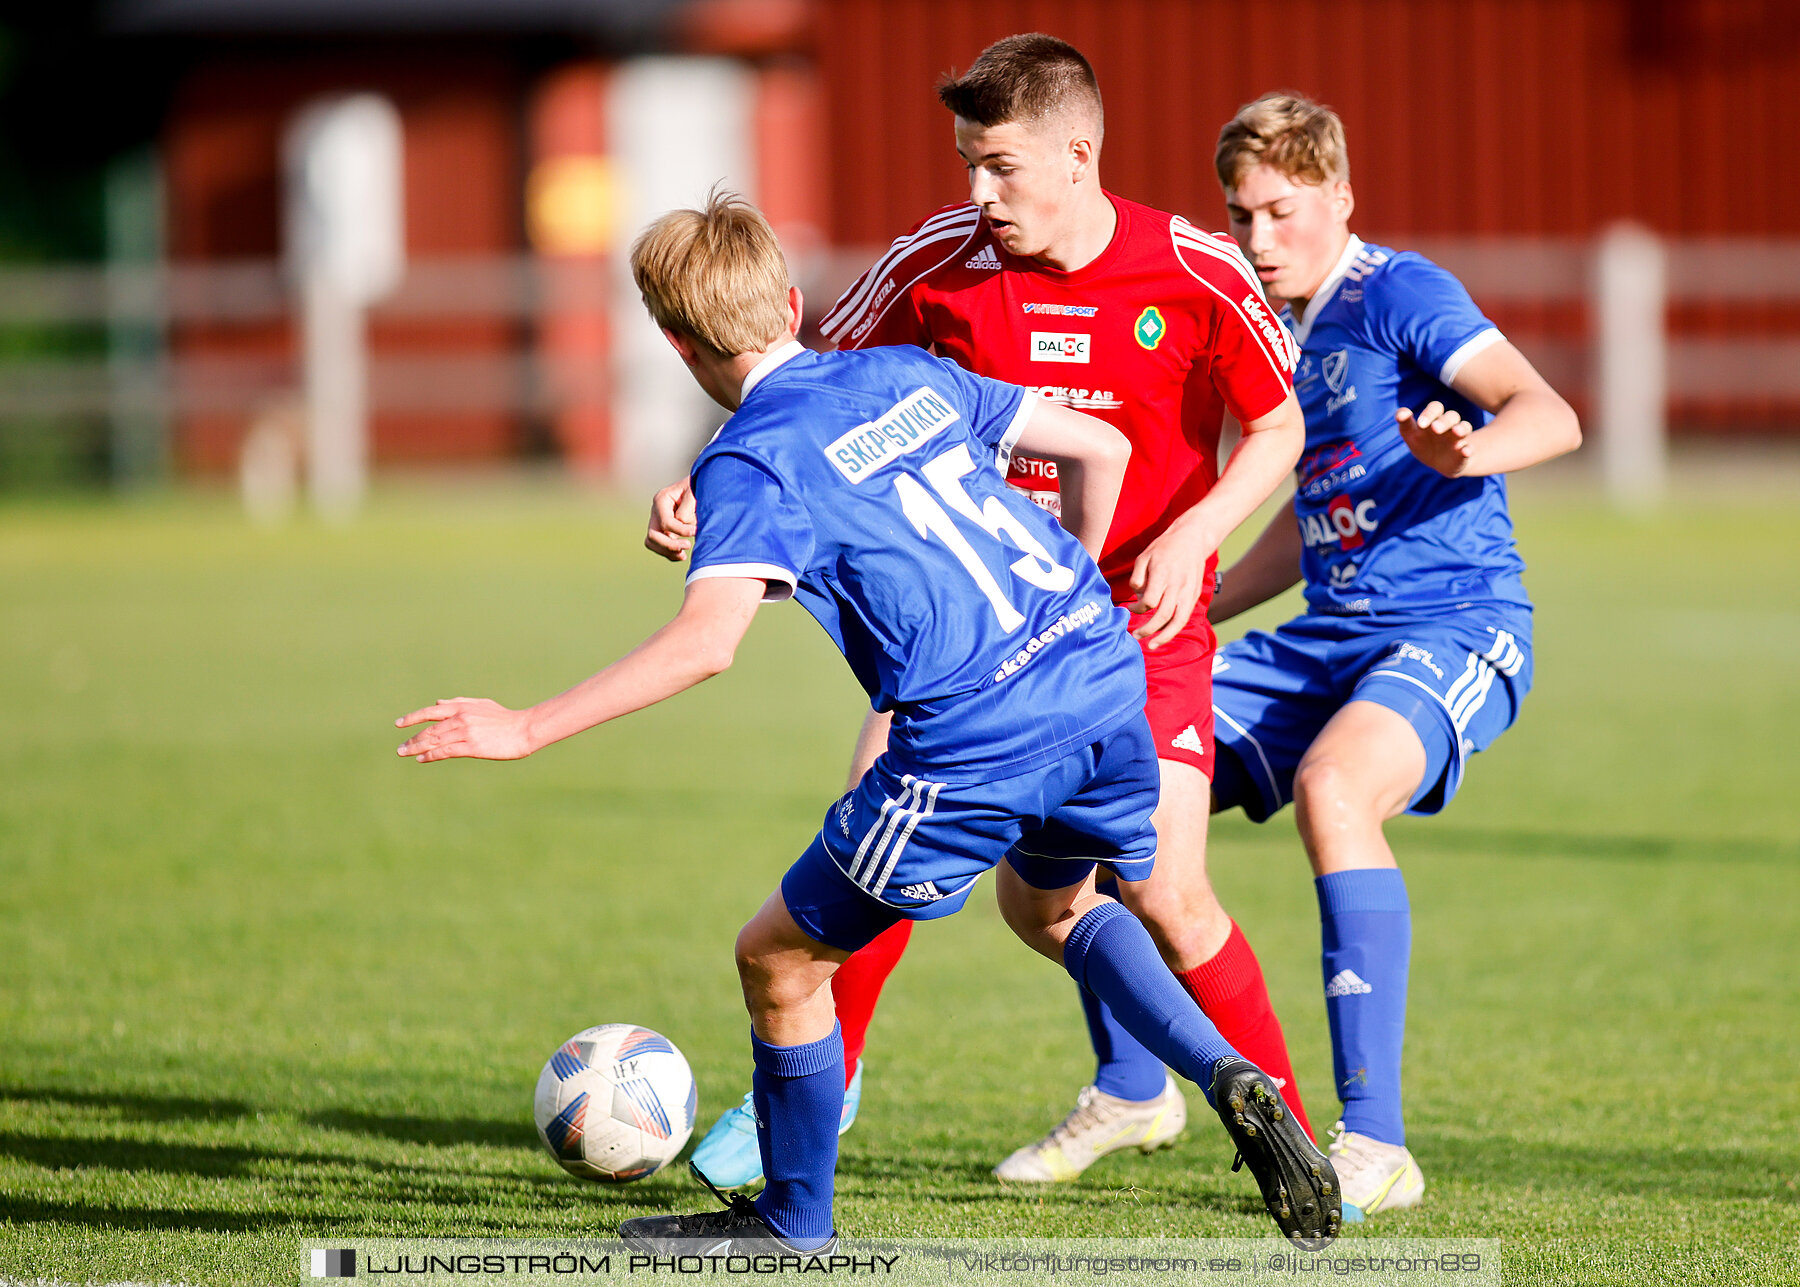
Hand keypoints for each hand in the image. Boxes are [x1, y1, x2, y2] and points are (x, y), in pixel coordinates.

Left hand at [396, 698, 534, 762]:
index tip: (399, 724)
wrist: (524, 730)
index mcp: (462, 707)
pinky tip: (422, 759)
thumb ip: (459, 703)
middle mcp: (460, 718)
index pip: (430, 712)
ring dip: (417, 748)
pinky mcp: (472, 747)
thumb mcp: (481, 704)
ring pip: (434, 741)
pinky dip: (432, 755)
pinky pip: (446, 751)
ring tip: (405, 754)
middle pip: (429, 729)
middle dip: (412, 739)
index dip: (412, 718)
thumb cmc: (504, 718)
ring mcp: (465, 732)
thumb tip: (437, 703)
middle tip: (400, 749)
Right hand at [644, 477, 696, 560]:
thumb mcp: (695, 492)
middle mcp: (656, 511)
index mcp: (661, 499)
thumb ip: (687, 508)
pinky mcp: (663, 530)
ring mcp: (657, 521)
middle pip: (653, 535)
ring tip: (684, 555)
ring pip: (652, 542)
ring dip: (667, 551)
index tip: (696, 532)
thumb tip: (681, 524)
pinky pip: (659, 546)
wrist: (699, 486)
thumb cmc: (698, 487)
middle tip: (688, 546)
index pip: (666, 522)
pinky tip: (682, 555)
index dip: (681, 531)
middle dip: (669, 544)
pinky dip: (669, 554)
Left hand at [1127, 512, 1220, 649]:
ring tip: (1152, 645)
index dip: (1137, 609)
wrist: (1192, 539)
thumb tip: (1136, 596)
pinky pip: (1185, 616)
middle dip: (1148, 629)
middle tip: (1135, 636)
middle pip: (1163, 615)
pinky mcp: (1195, 594)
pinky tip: (1164, 634)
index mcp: (1162, 574)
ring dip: (1164, 636)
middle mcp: (1177, 585)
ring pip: (1178, 620)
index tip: (1129, 609)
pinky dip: (1174, 628)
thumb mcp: (1144, 556)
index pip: (1150, 601)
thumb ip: (1137, 577)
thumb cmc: (1164, 548)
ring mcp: (1189, 591)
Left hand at [1397, 401, 1474, 477]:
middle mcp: (1449, 425)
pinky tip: (1465, 451)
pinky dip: (1468, 449)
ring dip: (1461, 429)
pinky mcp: (1464, 452)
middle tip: (1435, 428)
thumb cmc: (1422, 443)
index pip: (1435, 408)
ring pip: (1465, 427)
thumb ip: (1404, 422)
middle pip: (1451, 416)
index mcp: (1435, 418)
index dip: (1429, 413)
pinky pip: (1469, 448)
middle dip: (1444, 421)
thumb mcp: (1410, 434)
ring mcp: (1459, 438)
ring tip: (1457, 432)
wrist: (1438, 462)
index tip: (1420, 424)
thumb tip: (1401, 413)